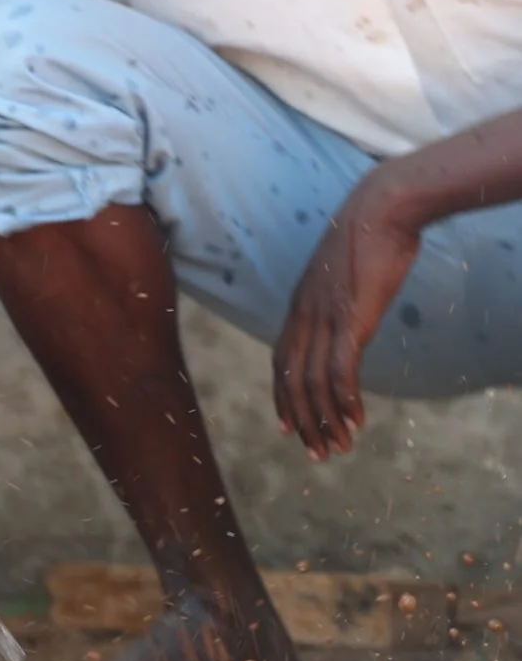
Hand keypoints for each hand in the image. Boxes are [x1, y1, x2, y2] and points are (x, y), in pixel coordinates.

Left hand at [273, 179, 425, 459]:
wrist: (380, 208)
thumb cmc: (368, 237)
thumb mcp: (343, 274)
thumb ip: (339, 298)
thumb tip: (349, 312)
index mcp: (299, 305)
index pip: (280, 360)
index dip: (282, 395)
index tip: (287, 425)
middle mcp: (304, 315)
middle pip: (292, 380)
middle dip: (302, 420)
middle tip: (316, 452)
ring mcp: (325, 317)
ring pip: (314, 381)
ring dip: (325, 419)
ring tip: (339, 447)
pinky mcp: (350, 318)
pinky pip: (340, 369)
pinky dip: (344, 399)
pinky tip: (355, 420)